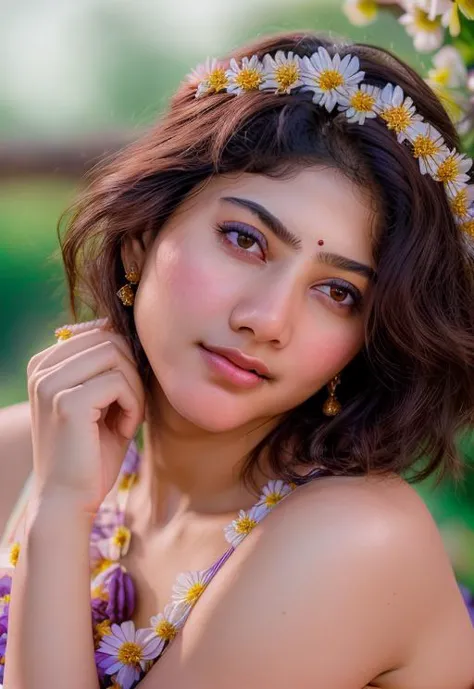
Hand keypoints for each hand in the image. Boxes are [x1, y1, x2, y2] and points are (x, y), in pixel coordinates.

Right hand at [26, 323, 145, 513]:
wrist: (69, 501)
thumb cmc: (92, 452)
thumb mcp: (103, 400)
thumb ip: (113, 366)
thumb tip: (135, 332)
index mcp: (45, 363)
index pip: (102, 333)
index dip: (127, 362)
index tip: (125, 397)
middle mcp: (42, 368)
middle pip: (111, 340)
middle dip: (133, 373)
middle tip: (131, 409)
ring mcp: (50, 383)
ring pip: (117, 356)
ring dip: (135, 390)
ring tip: (126, 419)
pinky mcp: (67, 402)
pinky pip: (120, 382)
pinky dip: (134, 406)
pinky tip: (125, 429)